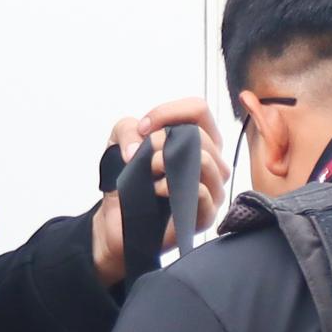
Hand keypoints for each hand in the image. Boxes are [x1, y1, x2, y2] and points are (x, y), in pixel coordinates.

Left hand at [90, 99, 225, 288]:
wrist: (118, 221)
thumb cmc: (127, 180)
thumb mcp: (119, 143)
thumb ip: (128, 129)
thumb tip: (140, 143)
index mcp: (199, 141)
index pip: (198, 110)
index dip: (168, 113)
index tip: (142, 128)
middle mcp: (213, 163)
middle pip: (200, 135)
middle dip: (163, 140)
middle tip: (142, 156)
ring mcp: (213, 190)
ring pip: (205, 161)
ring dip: (168, 161)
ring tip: (149, 172)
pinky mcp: (205, 216)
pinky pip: (202, 193)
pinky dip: (174, 186)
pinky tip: (156, 190)